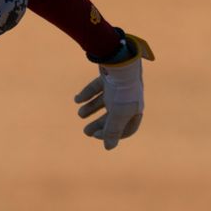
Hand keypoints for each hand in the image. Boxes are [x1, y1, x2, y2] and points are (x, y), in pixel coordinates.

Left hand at [74, 34, 154, 149]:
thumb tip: (108, 148)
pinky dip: (87, 94)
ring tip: (80, 114)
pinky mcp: (108, 76)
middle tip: (86, 132)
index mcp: (134, 109)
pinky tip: (77, 99)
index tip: (99, 137)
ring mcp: (118, 87)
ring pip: (104, 101)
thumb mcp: (118, 113)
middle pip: (113, 116)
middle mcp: (127, 98)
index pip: (127, 127)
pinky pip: (97, 87)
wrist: (121, 62)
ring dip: (91, 109)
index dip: (113, 135)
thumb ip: (113, 130)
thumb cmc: (122, 91)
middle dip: (100, 125)